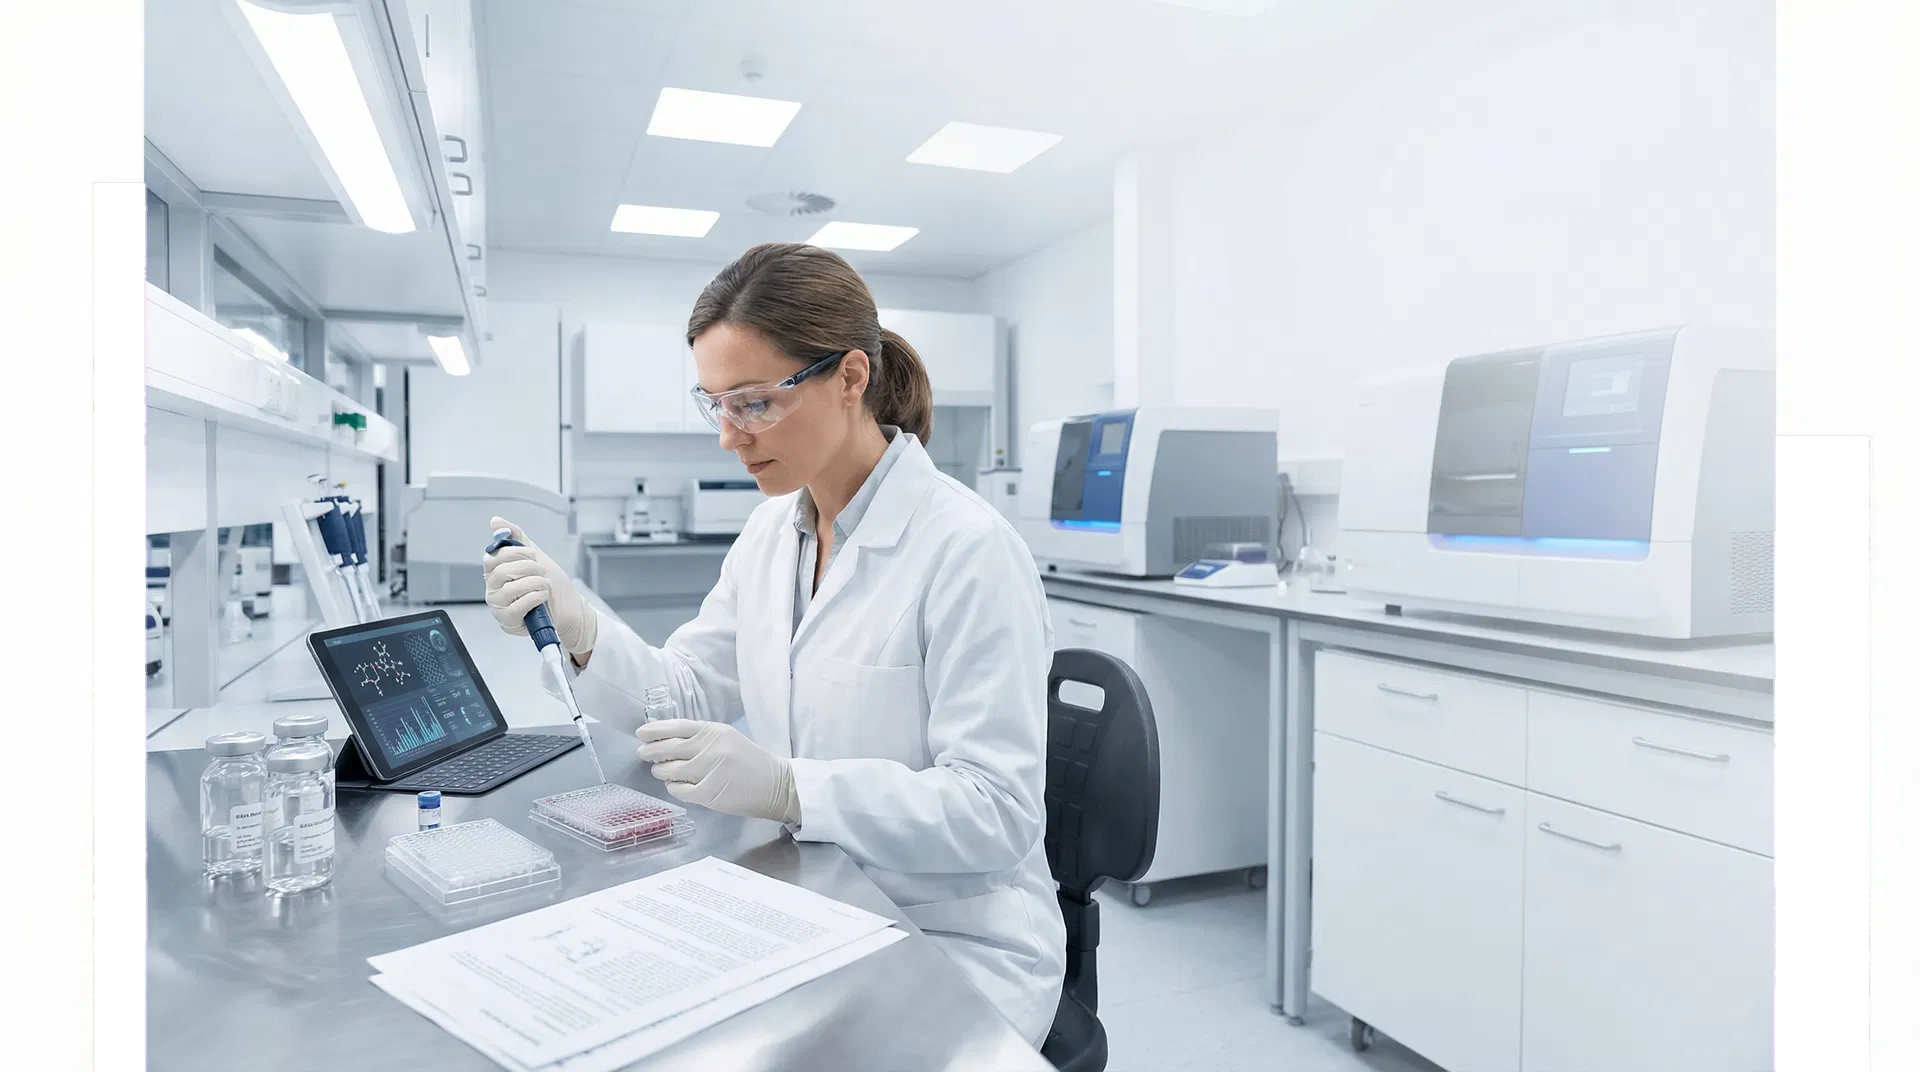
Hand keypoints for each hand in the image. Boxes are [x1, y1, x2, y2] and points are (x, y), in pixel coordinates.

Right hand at [483, 516, 597, 654]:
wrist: (570, 608)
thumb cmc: (551, 585)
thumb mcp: (535, 556)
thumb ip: (516, 538)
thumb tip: (496, 521)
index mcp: (496, 573)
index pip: (491, 557)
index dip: (514, 553)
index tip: (532, 555)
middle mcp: (493, 590)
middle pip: (501, 571)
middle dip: (529, 567)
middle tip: (542, 571)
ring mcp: (499, 607)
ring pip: (510, 588)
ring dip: (535, 583)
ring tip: (545, 585)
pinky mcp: (509, 622)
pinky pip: (517, 606)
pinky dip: (535, 597)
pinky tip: (543, 597)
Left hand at [637, 720, 798, 823]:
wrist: (776, 785)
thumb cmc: (749, 761)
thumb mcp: (728, 739)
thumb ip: (701, 738)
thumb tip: (665, 741)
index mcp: (715, 731)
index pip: (678, 727)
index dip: (656, 730)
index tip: (641, 733)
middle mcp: (711, 748)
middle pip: (669, 748)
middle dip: (651, 751)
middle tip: (643, 754)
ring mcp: (710, 771)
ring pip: (670, 770)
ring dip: (661, 771)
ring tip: (660, 771)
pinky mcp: (709, 793)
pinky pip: (679, 790)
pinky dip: (673, 787)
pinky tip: (675, 785)